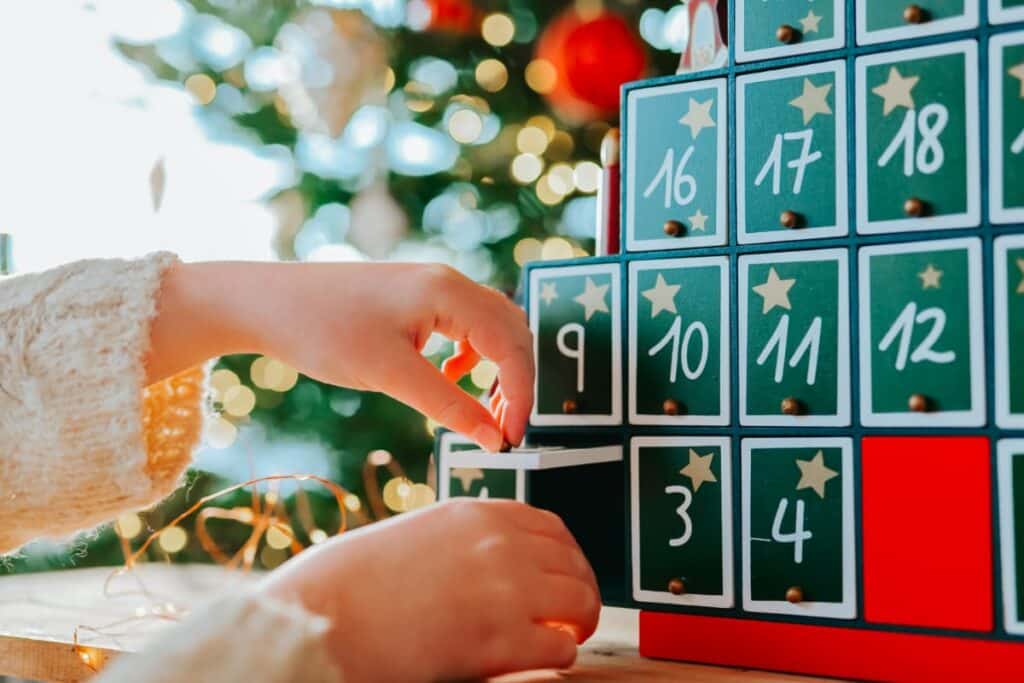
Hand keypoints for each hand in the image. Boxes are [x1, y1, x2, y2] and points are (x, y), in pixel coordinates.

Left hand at [148, 261, 533, 449]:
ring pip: (490, 326)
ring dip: (497, 368)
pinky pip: (464, 324)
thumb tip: (494, 439)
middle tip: (504, 429)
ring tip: (484, 410)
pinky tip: (448, 377)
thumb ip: (448, 405)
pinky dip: (471, 355)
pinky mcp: (413, 296)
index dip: (520, 395)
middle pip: (511, 331)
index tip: (513, 438)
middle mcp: (447, 281)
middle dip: (515, 381)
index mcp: (448, 292)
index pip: (510, 345)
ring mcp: (430, 285)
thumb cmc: (322, 330)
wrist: (264, 301)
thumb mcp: (389, 375)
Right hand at [261, 499, 600, 682]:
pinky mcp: (503, 639)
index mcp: (476, 515)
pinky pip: (562, 646)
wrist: (325, 617)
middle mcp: (499, 544)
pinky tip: (542, 658)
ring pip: (580, 601)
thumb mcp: (419, 536)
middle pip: (574, 564)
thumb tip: (499, 565)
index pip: (551, 528)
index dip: (567, 557)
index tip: (566, 576)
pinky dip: (559, 654)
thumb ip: (464, 542)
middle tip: (576, 614)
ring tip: (565, 636)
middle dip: (581, 590)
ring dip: (579, 621)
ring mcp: (506, 589)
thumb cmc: (355, 582)